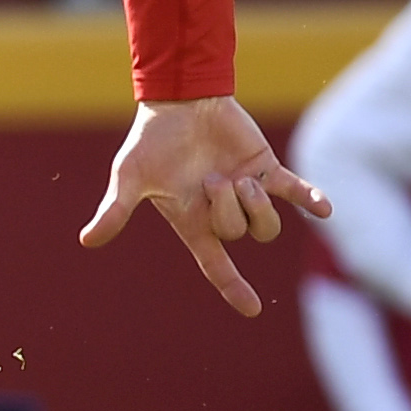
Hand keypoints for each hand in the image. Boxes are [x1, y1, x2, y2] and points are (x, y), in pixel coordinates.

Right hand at [79, 96, 329, 317]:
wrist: (179, 100)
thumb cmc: (150, 140)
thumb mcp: (130, 177)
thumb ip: (116, 210)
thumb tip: (86, 240)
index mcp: (193, 221)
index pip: (215, 264)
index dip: (233, 287)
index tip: (252, 310)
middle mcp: (222, 212)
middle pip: (240, 235)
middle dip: (229, 210)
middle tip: (212, 179)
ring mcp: (248, 191)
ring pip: (268, 223)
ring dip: (258, 205)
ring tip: (242, 178)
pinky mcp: (266, 168)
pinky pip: (296, 191)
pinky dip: (311, 201)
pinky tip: (325, 210)